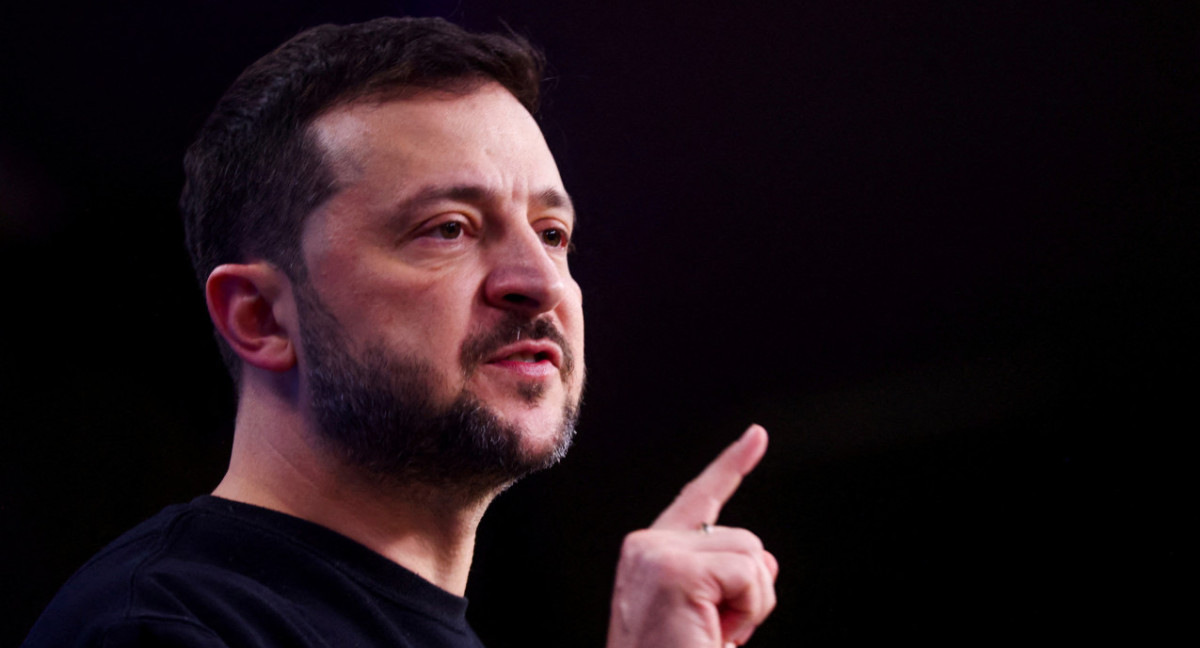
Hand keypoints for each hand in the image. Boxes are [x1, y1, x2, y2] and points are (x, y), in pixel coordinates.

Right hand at [606, 425, 776, 647]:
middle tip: (712, 634)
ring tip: (711, 637)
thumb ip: (733, 582)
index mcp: (649, 554)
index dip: (731, 467)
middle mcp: (646, 545)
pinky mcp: (675, 569)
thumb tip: (764, 560)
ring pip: (750, 556)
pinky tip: (714, 634)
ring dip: (749, 607)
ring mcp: (656, 554)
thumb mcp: (714, 620)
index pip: (699, 500)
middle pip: (741, 540)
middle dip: (747, 593)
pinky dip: (748, 611)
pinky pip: (749, 573)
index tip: (759, 436)